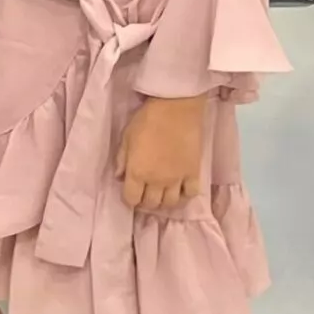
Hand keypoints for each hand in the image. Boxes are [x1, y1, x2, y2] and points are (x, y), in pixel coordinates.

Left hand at [116, 94, 207, 212]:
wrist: (176, 109)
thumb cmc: (147, 119)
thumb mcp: (126, 137)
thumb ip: (122, 159)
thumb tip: (119, 176)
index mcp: (137, 172)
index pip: (131, 199)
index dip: (129, 198)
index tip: (130, 192)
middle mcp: (157, 181)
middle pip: (151, 204)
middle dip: (145, 201)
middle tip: (145, 192)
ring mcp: (177, 180)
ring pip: (170, 204)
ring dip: (164, 201)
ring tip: (161, 192)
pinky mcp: (194, 174)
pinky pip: (191, 194)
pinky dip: (185, 195)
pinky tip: (180, 188)